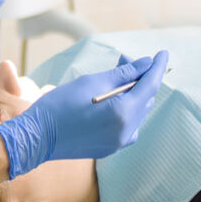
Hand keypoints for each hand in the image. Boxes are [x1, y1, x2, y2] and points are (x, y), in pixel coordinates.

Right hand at [0, 50, 168, 177]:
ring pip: (137, 113)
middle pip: (145, 99)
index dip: (157, 67)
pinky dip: (126, 110)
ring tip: (116, 78)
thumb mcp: (91, 82)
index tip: (163, 53)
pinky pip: (128, 126)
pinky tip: (113, 101)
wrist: (37, 137)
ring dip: (133, 93)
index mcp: (123, 113)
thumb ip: (123, 74)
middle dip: (140, 78)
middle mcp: (126, 131)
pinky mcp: (110, 148)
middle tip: (124, 61)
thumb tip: (146, 63)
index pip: (150, 85)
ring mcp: (118, 143)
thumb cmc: (60, 105)